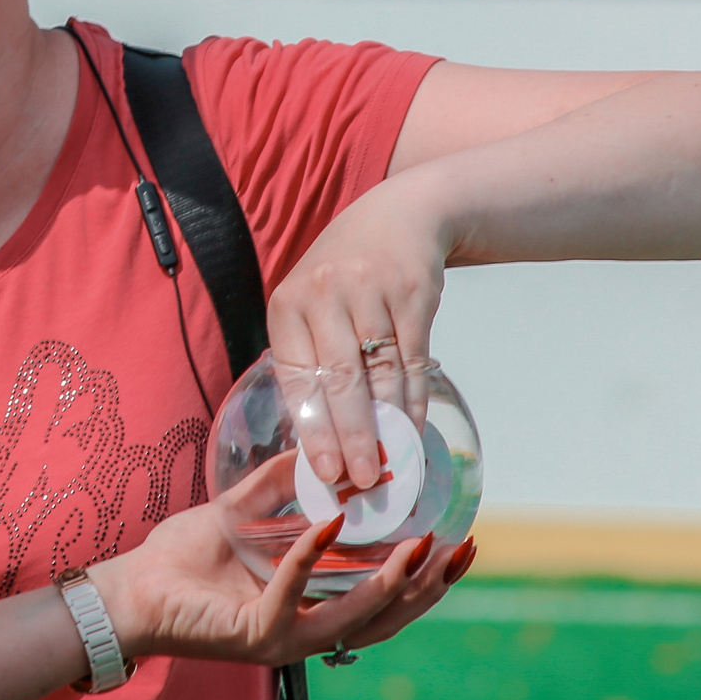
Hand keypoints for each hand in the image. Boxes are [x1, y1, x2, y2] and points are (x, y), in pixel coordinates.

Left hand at [88, 455, 466, 667]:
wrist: (129, 591)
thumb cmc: (179, 561)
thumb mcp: (238, 516)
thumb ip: (277, 489)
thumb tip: (313, 451)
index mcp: (311, 610)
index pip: (385, 604)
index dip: (426, 580)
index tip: (462, 543)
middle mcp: (304, 633)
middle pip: (386, 620)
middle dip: (428, 588)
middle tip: (461, 549)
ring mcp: (281, 640)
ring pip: (354, 620)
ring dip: (390, 583)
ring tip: (420, 547)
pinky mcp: (253, 636)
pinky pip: (291, 594)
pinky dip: (312, 557)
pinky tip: (333, 524)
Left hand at [266, 179, 449, 490]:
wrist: (397, 217)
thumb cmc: (343, 277)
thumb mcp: (310, 305)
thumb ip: (309, 361)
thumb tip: (316, 442)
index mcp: (287, 305)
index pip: (296, 378)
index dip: (312, 428)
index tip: (323, 471)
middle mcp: (324, 295)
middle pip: (339, 381)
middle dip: (351, 438)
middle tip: (360, 482)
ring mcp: (370, 292)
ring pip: (380, 375)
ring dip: (387, 426)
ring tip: (389, 466)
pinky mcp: (411, 294)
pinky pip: (412, 360)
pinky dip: (413, 400)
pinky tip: (412, 429)